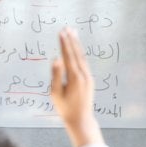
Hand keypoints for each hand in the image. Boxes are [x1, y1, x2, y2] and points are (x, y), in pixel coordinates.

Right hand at [51, 28, 103, 146]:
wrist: (81, 119)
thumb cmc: (65, 108)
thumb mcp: (55, 93)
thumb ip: (56, 75)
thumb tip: (56, 59)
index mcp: (74, 77)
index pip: (68, 56)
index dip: (64, 43)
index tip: (61, 32)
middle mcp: (83, 74)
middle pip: (77, 53)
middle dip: (72, 40)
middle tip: (68, 28)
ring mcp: (88, 76)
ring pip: (82, 56)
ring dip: (77, 44)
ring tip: (73, 33)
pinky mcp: (89, 79)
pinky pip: (84, 62)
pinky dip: (80, 53)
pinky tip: (77, 49)